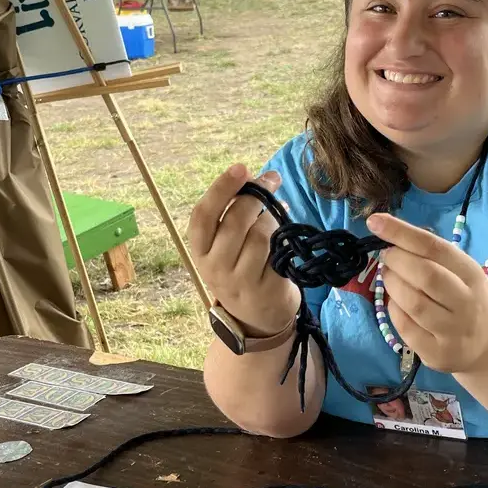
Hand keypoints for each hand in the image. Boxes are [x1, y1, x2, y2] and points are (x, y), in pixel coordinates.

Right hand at [188, 164, 299, 337]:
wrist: (257, 319)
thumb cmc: (242, 270)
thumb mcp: (227, 248)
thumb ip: (234, 216)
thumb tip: (263, 180)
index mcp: (201, 251)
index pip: (203, 215)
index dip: (221, 188)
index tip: (241, 168)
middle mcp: (215, 268)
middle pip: (236, 220)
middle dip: (257, 196)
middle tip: (272, 181)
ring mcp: (241, 282)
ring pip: (260, 235)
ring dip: (273, 220)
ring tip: (277, 219)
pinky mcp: (266, 291)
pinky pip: (279, 254)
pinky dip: (285, 241)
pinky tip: (286, 239)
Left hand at [366, 214, 487, 373]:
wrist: (487, 343)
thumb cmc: (464, 297)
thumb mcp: (460, 272)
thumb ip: (432, 255)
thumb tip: (390, 232)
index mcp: (473, 275)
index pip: (435, 248)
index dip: (402, 233)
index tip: (375, 222)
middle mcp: (467, 303)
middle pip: (425, 275)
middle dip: (396, 260)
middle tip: (386, 256)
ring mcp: (453, 331)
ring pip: (412, 302)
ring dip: (392, 284)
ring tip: (389, 276)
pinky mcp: (437, 353)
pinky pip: (405, 326)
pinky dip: (394, 309)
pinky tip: (397, 302)